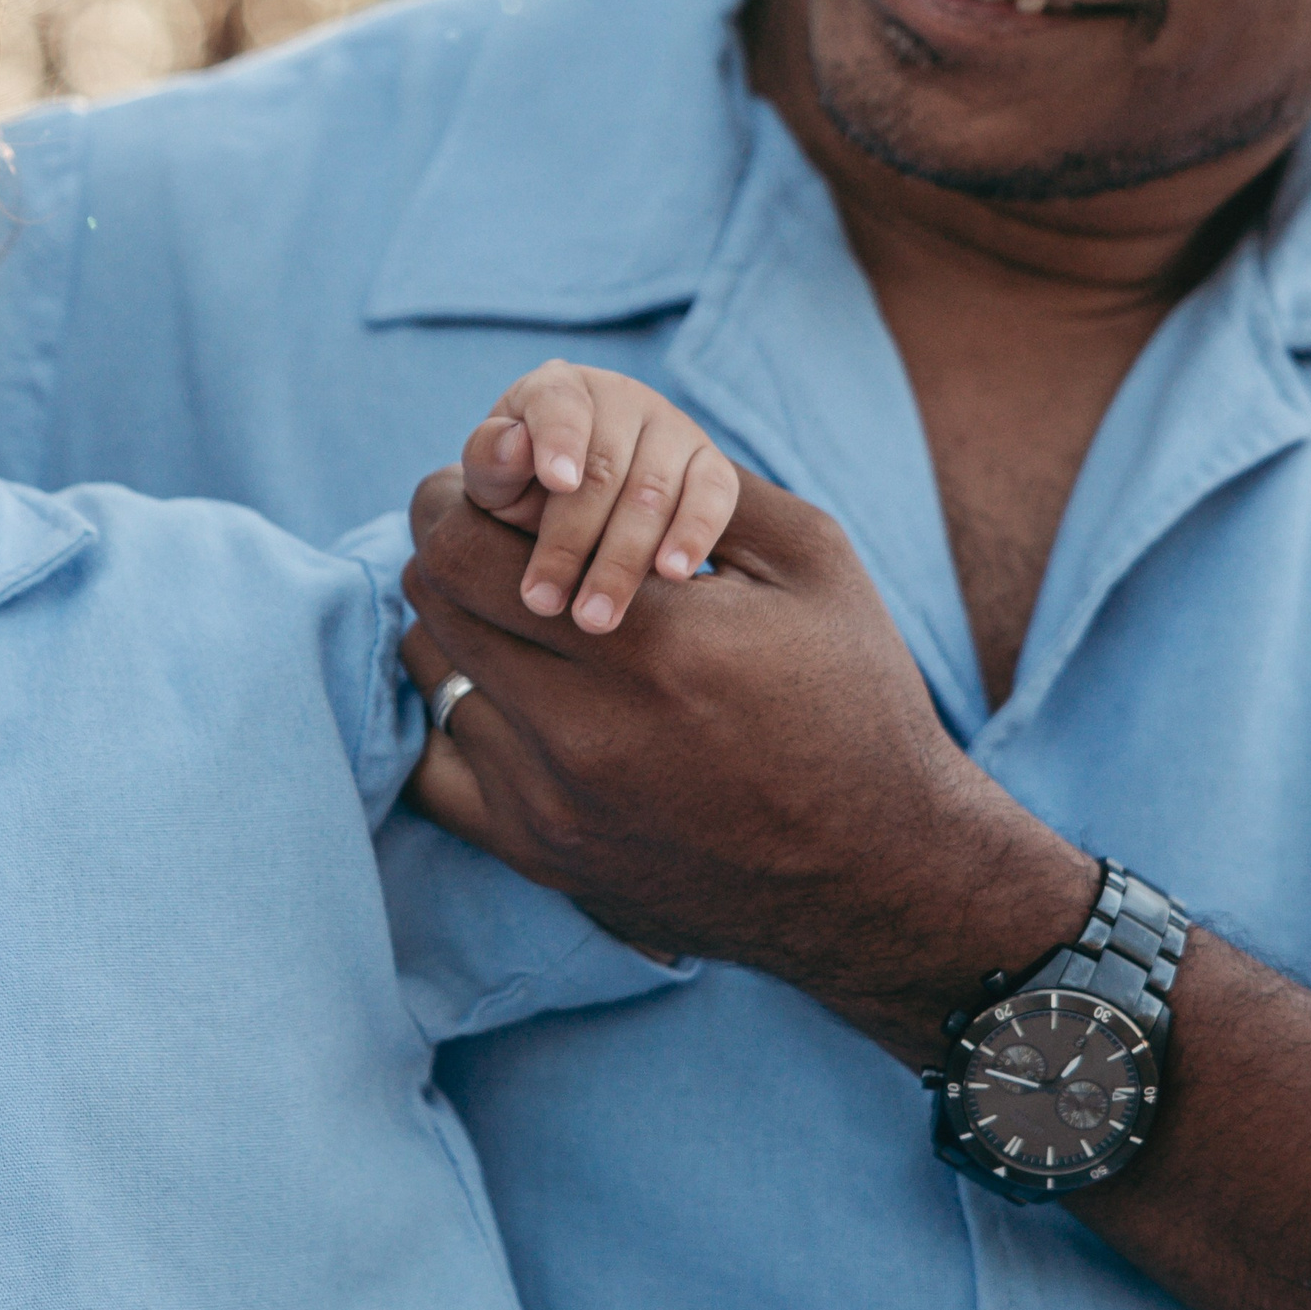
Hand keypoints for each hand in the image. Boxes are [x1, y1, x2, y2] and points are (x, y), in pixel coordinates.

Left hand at [399, 464, 1098, 1059]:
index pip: (465, 549)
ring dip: (456, 632)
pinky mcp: (540, 855)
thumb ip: (701, 483)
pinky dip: (456, 717)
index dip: (455, 500)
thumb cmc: (855, 702)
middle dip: (450, 551)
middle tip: (488, 538)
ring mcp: (552, 803)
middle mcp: (584, 731)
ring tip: (510, 615)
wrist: (878, 872)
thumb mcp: (812, 563)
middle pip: (434, 604)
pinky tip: (505, 694)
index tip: (481, 488)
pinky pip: (434, 769)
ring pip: (432, 678)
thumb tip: (587, 436)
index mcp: (652, 644)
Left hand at [460, 360, 740, 634]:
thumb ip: (491, 458)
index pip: (560, 404)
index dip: (559, 440)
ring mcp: (673, 428)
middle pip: (604, 468)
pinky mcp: (710, 466)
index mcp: (559, 388)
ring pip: (654, 492)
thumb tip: (514, 445)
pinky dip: (694, 534)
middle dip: (572, 541)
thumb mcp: (493, 476)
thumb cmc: (522, 485)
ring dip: (623, 560)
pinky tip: (673, 575)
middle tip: (545, 602)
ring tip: (595, 616)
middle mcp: (622, 398)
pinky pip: (713, 495)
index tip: (558, 483)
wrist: (571, 498)